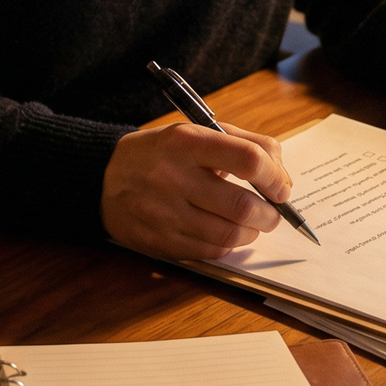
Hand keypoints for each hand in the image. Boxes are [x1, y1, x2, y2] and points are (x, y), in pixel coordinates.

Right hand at [101, 122, 292, 261]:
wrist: (104, 179)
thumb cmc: (162, 153)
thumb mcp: (197, 133)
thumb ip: (245, 144)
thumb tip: (281, 174)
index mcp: (186, 142)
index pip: (247, 159)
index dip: (274, 177)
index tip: (280, 187)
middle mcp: (173, 177)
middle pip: (241, 205)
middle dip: (269, 215)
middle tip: (273, 214)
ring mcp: (163, 213)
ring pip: (228, 235)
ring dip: (250, 233)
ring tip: (251, 225)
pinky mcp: (158, 241)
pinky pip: (208, 252)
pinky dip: (226, 246)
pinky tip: (225, 234)